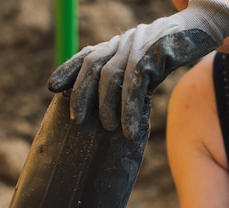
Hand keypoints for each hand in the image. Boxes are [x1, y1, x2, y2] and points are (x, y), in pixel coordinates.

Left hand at [48, 0, 228, 138]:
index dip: (68, 70)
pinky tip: (129, 130)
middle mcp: (123, 41)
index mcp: (117, 44)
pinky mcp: (155, 52)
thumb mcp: (140, 66)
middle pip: (93, 65)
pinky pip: (136, 84)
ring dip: (106, 106)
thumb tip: (102, 114)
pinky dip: (130, 110)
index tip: (52, 88)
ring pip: (111, 76)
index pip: (86, 55)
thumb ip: (121, 81)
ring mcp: (137, 44)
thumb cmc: (168, 55)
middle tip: (76, 120)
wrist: (202, 30)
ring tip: (107, 129)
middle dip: (80, 93)